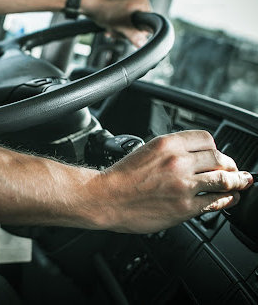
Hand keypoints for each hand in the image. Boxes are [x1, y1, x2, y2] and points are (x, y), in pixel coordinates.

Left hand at [82, 0, 151, 46]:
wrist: (91, 6)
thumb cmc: (105, 11)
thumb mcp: (122, 26)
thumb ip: (134, 36)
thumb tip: (143, 44)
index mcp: (143, 3)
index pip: (149, 24)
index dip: (139, 32)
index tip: (128, 33)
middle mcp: (139, 4)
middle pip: (139, 28)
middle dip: (126, 32)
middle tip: (118, 30)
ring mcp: (131, 7)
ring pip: (130, 28)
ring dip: (119, 32)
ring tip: (112, 27)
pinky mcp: (123, 11)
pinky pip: (124, 25)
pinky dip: (116, 28)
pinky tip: (110, 27)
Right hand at [92, 130, 252, 232]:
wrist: (106, 197)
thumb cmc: (121, 177)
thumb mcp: (145, 150)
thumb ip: (171, 150)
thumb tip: (194, 156)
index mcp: (167, 143)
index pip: (207, 138)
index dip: (215, 148)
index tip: (217, 155)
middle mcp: (178, 161)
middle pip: (219, 158)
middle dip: (229, 165)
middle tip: (233, 170)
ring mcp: (183, 185)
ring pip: (224, 179)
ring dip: (236, 182)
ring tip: (240, 183)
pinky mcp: (184, 207)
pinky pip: (215, 202)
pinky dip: (226, 200)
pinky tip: (229, 199)